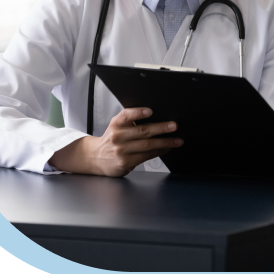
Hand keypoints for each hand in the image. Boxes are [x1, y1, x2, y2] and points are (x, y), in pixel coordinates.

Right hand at [49, 108, 182, 176]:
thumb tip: (156, 116)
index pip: (127, 115)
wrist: (96, 158)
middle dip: (161, 128)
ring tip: (177, 140)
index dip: (138, 113)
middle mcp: (117, 136)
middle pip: (143, 131)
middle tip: (174, 126)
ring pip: (147, 145)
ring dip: (165, 142)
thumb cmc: (112, 139)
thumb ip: (130, 120)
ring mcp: (121, 151)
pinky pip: (146, 156)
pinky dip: (158, 152)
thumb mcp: (116, 125)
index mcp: (116, 123)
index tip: (150, 111)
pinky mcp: (126, 163)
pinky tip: (166, 148)